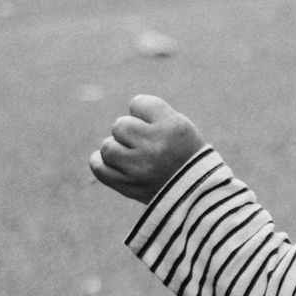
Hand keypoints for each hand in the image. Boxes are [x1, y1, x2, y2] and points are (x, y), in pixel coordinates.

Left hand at [88, 93, 206, 202]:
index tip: (155, 125)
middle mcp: (156, 147)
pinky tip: (113, 162)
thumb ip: (151, 113)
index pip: (139, 103)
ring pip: (108, 146)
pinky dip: (101, 162)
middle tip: (146, 145)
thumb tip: (119, 123)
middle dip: (130, 133)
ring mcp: (140, 169)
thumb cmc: (184, 153)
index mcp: (173, 128)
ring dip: (117, 149)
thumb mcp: (179, 126)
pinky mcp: (128, 187)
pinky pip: (100, 168)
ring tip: (134, 157)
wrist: (196, 192)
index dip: (143, 114)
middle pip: (120, 125)